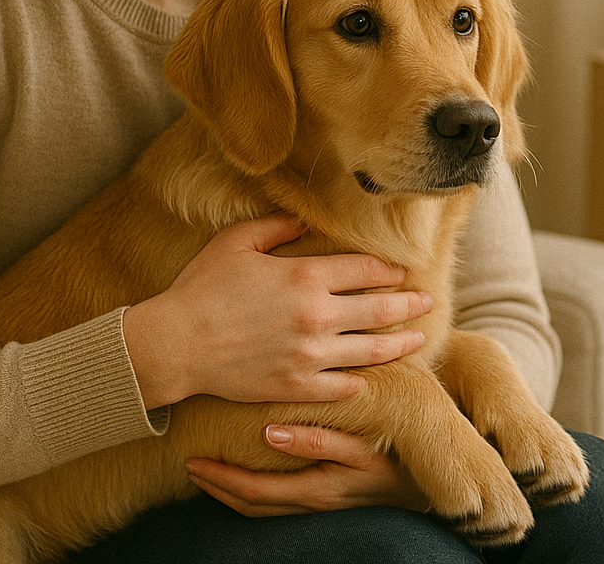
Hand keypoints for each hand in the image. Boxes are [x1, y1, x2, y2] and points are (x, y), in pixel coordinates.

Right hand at [122, 213, 433, 408]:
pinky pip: (344, 387)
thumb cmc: (202, 289)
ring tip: (417, 340)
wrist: (175, 345)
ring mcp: (311, 356)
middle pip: (381, 310)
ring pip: (372, 351)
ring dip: (400, 345)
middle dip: (410, 306)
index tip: (402, 270)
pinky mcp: (298, 387)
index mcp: (306, 277)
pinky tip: (372, 377)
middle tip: (428, 303)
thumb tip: (303, 216)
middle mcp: (317, 316)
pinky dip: (362, 382)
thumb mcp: (237, 242)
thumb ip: (276, 226)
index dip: (390, 269)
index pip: (366, 269)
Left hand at [185, 425, 429, 515]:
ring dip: (232, 493)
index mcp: (319, 490)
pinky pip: (284, 502)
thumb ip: (319, 439)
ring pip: (266, 508)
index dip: (222, 481)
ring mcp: (323, 504)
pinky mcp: (330, 498)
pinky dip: (256, 492)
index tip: (195, 461)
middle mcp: (317, 502)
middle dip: (219, 488)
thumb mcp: (363, 445)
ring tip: (206, 471)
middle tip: (190, 465)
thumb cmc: (400, 453)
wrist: (437, 481)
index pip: (256, 493)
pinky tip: (245, 473)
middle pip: (254, 505)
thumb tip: (270, 431)